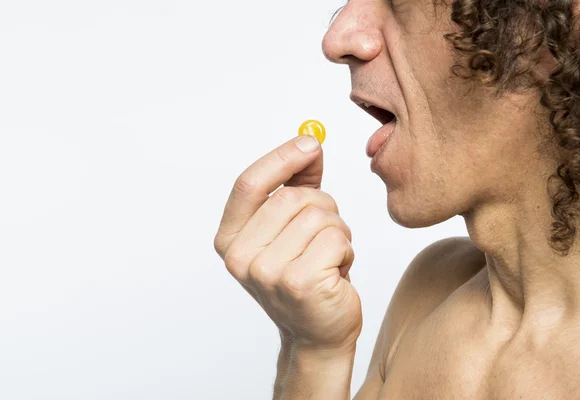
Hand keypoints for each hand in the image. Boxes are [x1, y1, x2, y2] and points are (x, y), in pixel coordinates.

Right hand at [214, 135, 361, 349]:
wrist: (317, 332)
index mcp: (230, 239)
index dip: (282, 158)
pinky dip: (346, 250)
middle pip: (292, 198)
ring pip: (319, 216)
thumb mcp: (291, 228)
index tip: (310, 143)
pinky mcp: (299, 283)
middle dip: (322, 207)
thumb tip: (310, 144)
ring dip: (337, 231)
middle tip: (325, 233)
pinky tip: (336, 271)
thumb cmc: (305, 276)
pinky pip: (336, 239)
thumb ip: (296, 185)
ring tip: (328, 257)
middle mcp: (241, 257)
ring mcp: (267, 273)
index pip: (249, 184)